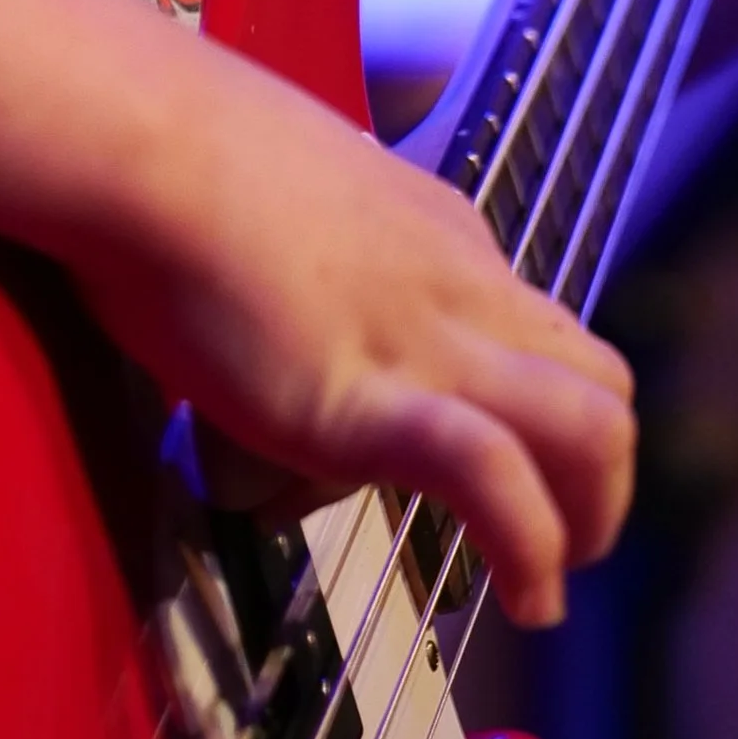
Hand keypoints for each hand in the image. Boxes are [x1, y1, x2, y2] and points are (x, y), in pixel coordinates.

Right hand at [71, 36, 636, 628]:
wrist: (137, 141)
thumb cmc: (169, 156)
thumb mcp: (273, 196)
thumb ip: (298, 256)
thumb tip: (262, 310)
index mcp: (438, 232)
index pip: (529, 327)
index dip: (520, 407)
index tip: (478, 461)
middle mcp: (459, 282)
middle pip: (599, 378)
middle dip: (600, 475)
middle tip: (556, 541)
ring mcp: (425, 340)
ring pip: (592, 424)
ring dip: (592, 516)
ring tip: (547, 587)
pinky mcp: (370, 399)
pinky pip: (494, 475)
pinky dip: (532, 548)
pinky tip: (523, 597)